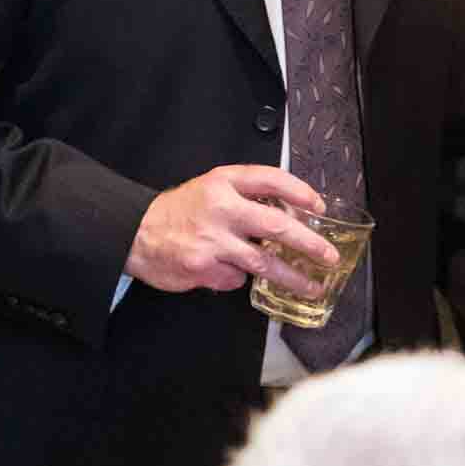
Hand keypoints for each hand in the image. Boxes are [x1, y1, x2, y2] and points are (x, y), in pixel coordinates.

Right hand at [125, 165, 337, 296]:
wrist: (136, 232)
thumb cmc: (177, 211)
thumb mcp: (210, 188)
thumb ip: (244, 196)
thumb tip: (287, 213)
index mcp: (224, 182)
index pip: (271, 179)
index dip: (300, 192)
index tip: (319, 206)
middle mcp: (221, 208)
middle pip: (277, 225)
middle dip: (309, 243)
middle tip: (328, 255)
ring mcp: (213, 240)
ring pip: (264, 262)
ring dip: (292, 277)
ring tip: (312, 286)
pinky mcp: (204, 267)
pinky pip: (236, 278)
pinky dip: (238, 278)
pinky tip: (229, 271)